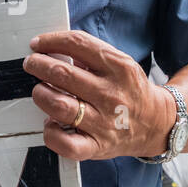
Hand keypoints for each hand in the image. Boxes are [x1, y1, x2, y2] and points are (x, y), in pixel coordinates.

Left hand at [22, 30, 171, 161]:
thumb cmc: (129, 90)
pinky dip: (50, 133)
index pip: (77, 44)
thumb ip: (91, 54)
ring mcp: (104, 122)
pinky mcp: (97, 146)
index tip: (37, 44)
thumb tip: (51, 48)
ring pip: (58, 106)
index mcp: (119, 67)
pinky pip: (65, 143)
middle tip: (31, 64)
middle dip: (38, 65)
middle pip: (62, 74)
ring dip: (41, 94)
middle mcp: (111, 94)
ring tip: (40, 90)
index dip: (51, 40)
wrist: (156, 123)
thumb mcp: (120, 63)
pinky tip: (50, 123)